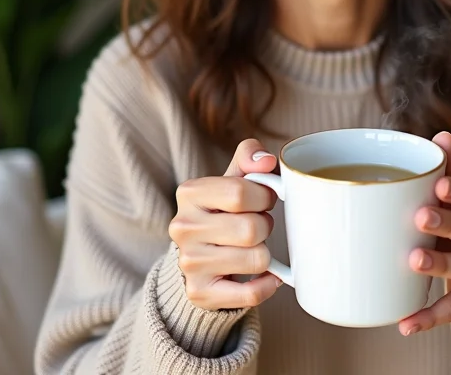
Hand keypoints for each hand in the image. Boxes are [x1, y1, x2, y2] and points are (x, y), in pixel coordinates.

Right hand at [168, 139, 281, 310]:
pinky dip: (268, 284)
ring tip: (251, 246)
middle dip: (266, 226)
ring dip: (265, 253)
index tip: (263, 199)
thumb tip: (267, 161)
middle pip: (252, 228)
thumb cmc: (224, 210)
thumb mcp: (233, 178)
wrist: (199, 254)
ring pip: (257, 259)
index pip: (240, 192)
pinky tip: (264, 274)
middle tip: (257, 225)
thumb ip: (249, 157)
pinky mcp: (200, 293)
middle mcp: (183, 227)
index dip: (264, 196)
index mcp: (189, 193)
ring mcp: (189, 263)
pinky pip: (252, 293)